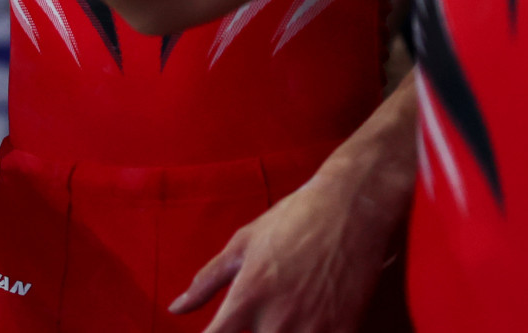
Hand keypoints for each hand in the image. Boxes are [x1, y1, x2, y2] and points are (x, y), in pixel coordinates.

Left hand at [171, 176, 396, 332]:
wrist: (351, 207)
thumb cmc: (294, 219)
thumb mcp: (244, 242)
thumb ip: (207, 281)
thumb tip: (175, 308)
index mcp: (246, 297)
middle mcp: (275, 320)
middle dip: (253, 332)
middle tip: (267, 310)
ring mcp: (311, 329)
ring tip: (288, 313)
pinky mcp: (343, 331)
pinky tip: (313, 320)